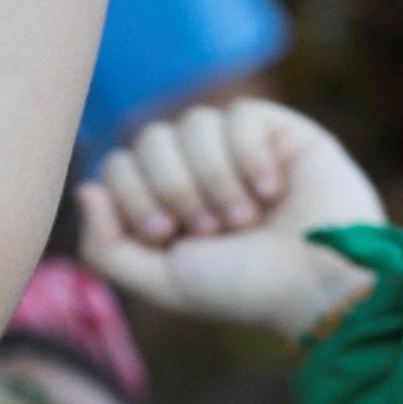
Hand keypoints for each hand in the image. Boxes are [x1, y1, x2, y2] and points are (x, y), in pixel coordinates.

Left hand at [70, 95, 380, 345]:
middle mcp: (195, 171)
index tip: (169, 235)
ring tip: (244, 217)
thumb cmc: (241, 288)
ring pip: (193, 122)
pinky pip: (239, 114)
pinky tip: (272, 190)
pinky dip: (248, 157)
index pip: (117, 165)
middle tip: (211, 228)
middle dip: (174, 188)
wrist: (317, 284)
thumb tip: (86, 188)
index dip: (134, 196)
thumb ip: (105, 245)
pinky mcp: (279, 130)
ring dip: (214, 178)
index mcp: (162, 202)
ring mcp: (236, 148)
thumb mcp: (159, 280)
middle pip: (150, 139)